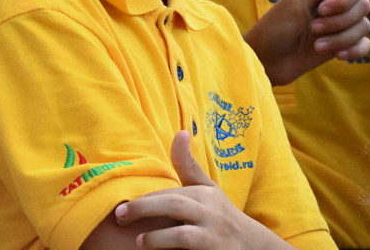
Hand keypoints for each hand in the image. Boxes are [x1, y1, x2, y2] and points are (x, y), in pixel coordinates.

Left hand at [114, 131, 282, 248]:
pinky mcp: (213, 248)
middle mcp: (210, 209)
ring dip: (156, 236)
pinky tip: (151, 249)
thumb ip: (188, 166)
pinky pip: (187, 244)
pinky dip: (167, 245)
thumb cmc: (220, 214)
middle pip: (174, 203)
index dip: (144, 199)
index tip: (121, 205)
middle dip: (144, 208)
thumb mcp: (207, 190)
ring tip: (138, 241)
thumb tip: (180, 132)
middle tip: (120, 217)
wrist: (250, 244)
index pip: (171, 192)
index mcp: (205, 192)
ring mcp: (212, 231)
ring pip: (182, 231)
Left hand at [243, 0, 369, 85]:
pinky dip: (355, 50)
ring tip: (317, 46)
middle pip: (363, 6)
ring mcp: (341, 27)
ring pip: (364, 27)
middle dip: (340, 21)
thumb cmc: (276, 27)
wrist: (266, 61)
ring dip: (342, 38)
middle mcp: (338, 6)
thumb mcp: (295, 2)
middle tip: (314, 28)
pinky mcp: (343, 46)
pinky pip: (365, 45)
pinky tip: (338, 56)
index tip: (323, 9)